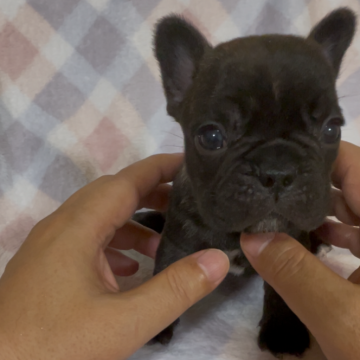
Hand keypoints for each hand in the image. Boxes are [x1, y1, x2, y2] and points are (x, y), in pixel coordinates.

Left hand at [0, 154, 228, 359]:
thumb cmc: (56, 346)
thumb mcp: (124, 322)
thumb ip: (175, 289)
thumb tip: (218, 258)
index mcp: (77, 228)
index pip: (125, 181)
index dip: (159, 168)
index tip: (190, 164)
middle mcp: (60, 227)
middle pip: (112, 193)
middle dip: (151, 193)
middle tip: (186, 201)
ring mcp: (50, 246)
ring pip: (98, 217)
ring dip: (132, 221)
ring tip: (164, 240)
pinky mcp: (46, 265)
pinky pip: (86, 239)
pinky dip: (113, 242)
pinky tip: (130, 267)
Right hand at [240, 141, 359, 359]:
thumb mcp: (345, 321)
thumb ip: (295, 274)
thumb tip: (250, 236)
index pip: (355, 164)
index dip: (316, 151)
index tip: (274, 150)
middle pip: (349, 183)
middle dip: (306, 179)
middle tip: (263, 175)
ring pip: (350, 208)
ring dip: (313, 205)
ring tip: (274, 202)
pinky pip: (355, 234)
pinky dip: (328, 231)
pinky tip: (303, 235)